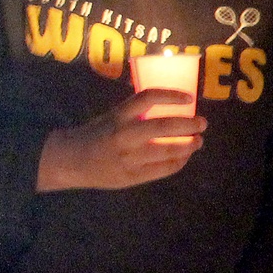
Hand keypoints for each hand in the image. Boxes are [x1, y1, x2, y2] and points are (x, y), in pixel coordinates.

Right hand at [36, 90, 204, 190]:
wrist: (70, 161)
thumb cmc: (97, 135)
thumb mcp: (113, 117)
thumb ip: (138, 115)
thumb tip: (175, 110)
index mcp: (118, 116)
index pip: (147, 98)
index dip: (171, 95)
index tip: (189, 97)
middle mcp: (124, 136)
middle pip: (163, 126)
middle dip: (188, 124)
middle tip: (202, 123)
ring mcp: (128, 158)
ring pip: (167, 151)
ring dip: (188, 146)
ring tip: (198, 141)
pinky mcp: (132, 177)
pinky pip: (163, 169)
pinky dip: (179, 162)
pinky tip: (185, 156)